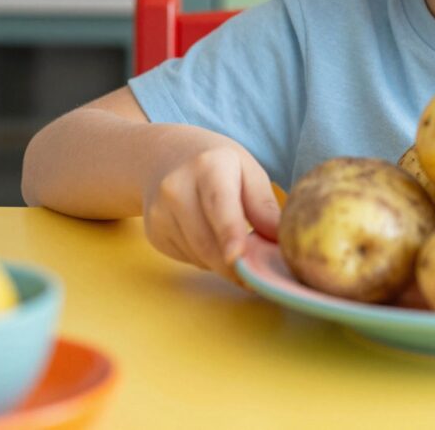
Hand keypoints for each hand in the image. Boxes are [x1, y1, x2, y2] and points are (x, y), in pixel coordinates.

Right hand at [142, 136, 280, 282]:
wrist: (166, 156)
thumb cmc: (218, 164)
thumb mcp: (248, 170)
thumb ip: (263, 204)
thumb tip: (280, 239)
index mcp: (208, 166)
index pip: (219, 204)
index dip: (229, 233)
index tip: (237, 257)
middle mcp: (176, 188)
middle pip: (207, 241)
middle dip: (235, 266)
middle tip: (261, 276)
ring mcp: (159, 213)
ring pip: (198, 256)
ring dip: (224, 262)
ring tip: (240, 248)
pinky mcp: (154, 234)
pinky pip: (188, 259)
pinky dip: (208, 259)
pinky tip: (213, 240)